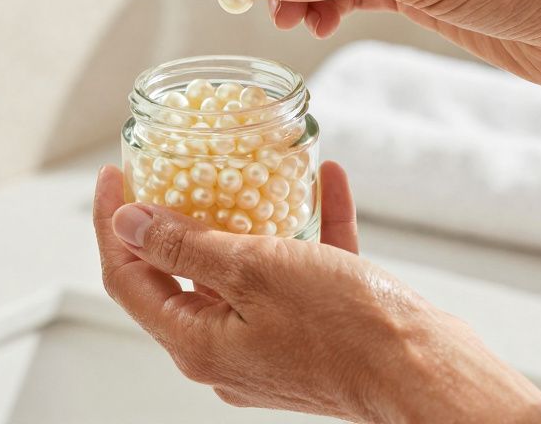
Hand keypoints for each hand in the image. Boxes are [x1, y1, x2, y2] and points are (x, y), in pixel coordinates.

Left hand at [93, 162, 540, 422]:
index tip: (116, 174)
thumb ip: (186, 246)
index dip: (115, 223)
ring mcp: (272, 342)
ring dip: (245, 218)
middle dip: (175, 216)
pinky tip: (326, 182)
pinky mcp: (316, 332)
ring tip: (245, 170)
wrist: (426, 373)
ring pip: (242, 271)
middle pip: (180, 274)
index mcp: (198, 343)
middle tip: (173, 167)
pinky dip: (306, 229)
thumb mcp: (254, 270)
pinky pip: (300, 270)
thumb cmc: (345, 330)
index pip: (129, 278)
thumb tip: (130, 224)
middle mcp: (228, 349)